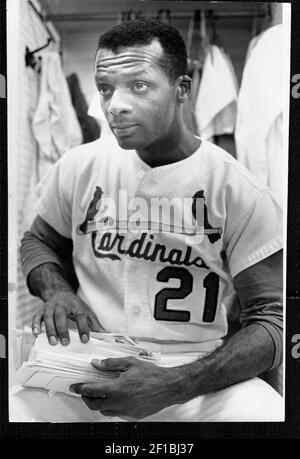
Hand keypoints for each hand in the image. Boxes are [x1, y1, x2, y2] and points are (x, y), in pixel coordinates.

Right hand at [32, 291, 103, 344]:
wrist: (60, 293)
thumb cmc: (75, 306)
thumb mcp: (87, 313)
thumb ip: (96, 326)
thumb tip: (109, 337)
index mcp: (76, 306)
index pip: (80, 316)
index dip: (83, 328)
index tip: (85, 340)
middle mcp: (62, 305)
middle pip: (61, 315)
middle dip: (63, 329)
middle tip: (66, 343)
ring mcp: (51, 307)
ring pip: (48, 317)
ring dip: (50, 330)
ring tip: (53, 343)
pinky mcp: (41, 310)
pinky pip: (37, 316)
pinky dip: (36, 324)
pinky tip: (37, 333)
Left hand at [70, 356, 185, 419]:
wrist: (168, 387)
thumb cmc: (152, 374)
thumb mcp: (130, 363)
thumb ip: (111, 364)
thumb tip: (96, 364)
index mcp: (117, 388)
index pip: (91, 391)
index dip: (80, 388)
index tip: (75, 386)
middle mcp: (119, 403)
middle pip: (94, 405)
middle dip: (86, 398)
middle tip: (84, 391)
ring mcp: (125, 411)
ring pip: (104, 411)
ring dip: (98, 403)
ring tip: (100, 394)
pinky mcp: (132, 416)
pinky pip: (116, 413)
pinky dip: (111, 407)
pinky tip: (115, 398)